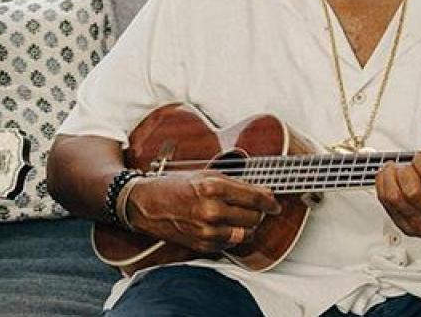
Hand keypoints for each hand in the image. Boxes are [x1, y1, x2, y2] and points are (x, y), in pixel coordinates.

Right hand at [126, 170, 280, 253]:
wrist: (145, 204)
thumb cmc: (174, 186)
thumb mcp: (204, 175)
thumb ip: (234, 183)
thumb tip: (262, 193)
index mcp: (213, 187)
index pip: (255, 197)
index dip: (269, 200)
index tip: (274, 202)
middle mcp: (212, 210)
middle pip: (254, 217)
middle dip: (257, 212)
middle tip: (254, 207)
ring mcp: (208, 230)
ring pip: (246, 233)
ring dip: (246, 226)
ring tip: (239, 217)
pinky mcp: (204, 245)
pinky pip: (231, 243)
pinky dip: (232, 235)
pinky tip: (223, 226)